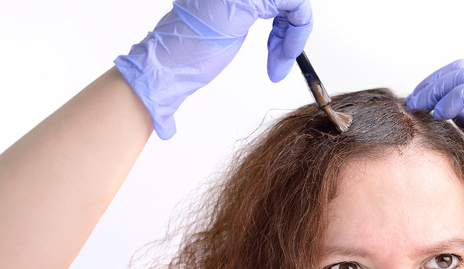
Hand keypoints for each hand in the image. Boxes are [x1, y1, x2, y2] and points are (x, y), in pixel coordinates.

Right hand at [114, 0, 312, 138]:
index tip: (278, 52)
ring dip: (293, 37)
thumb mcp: (226, 27)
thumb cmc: (187, 55)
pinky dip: (297, 34)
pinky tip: (282, 55)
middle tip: (282, 58)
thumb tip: (282, 17)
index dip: (284, 23)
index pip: (272, 0)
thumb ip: (246, 12)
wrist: (165, 67)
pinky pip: (296, 5)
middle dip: (292, 30)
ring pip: (294, 1)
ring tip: (278, 61)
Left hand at [405, 60, 463, 256]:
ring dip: (436, 86)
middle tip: (413, 102)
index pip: (459, 83)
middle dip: (431, 82)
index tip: (416, 106)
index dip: (434, 89)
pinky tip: (441, 116)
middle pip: (459, 70)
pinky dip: (451, 97)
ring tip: (421, 106)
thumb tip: (442, 133)